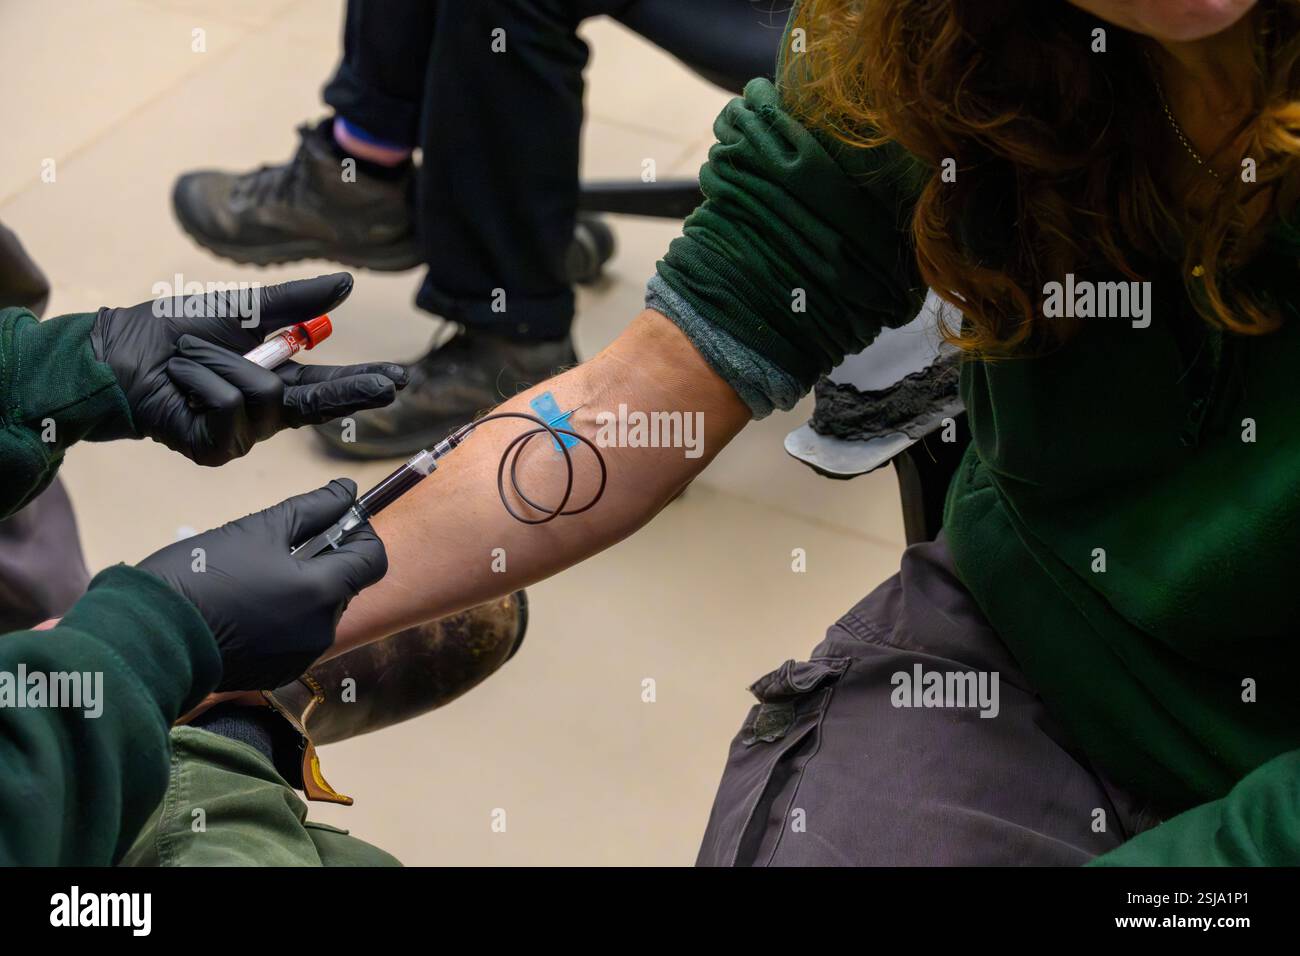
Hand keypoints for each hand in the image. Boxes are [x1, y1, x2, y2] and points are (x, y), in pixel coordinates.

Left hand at [91, 272, 406, 465]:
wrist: (119, 353)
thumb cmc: (172, 332)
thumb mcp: (243, 309)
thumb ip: (295, 304)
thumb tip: (347, 284)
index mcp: (276, 382)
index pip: (329, 387)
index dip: (364, 383)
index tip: (399, 379)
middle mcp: (265, 415)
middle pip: (319, 406)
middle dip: (353, 390)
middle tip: (390, 384)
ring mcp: (242, 436)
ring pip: (262, 394)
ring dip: (219, 362)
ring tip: (189, 358)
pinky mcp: (215, 448)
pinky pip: (227, 407)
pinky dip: (199, 381)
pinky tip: (179, 382)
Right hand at [138, 479, 386, 690]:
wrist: (148, 636)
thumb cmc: (201, 574)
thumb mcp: (259, 529)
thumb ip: (313, 508)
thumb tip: (348, 491)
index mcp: (322, 592)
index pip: (374, 559)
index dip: (359, 534)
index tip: (333, 521)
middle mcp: (321, 629)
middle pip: (346, 584)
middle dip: (326, 561)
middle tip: (282, 545)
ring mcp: (302, 656)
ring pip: (320, 610)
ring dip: (303, 589)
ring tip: (256, 577)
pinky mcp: (279, 673)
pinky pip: (298, 636)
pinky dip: (285, 618)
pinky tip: (247, 607)